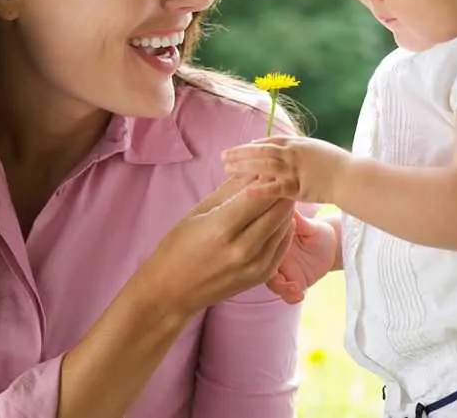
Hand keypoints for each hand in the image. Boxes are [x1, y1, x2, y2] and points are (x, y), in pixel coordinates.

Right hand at [138, 176, 294, 319]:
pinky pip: (283, 245)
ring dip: (285, 206)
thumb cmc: (177, 247)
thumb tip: (254, 167)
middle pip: (277, 209)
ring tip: (279, 192)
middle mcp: (242, 249)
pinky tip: (277, 216)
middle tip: (281, 175)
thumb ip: (230, 189)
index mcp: (221, 228)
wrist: (171, 292)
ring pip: (284, 226)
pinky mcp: (260, 277)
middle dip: (281, 189)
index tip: (271, 164)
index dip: (268, 176)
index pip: (259, 195)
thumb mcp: (199, 212)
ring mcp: (254, 266)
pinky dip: (284, 227)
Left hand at [220, 135, 351, 203]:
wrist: (350, 177)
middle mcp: (292, 153)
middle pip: (260, 151)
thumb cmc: (334, 164)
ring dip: (244, 166)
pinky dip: (260, 188)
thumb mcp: (313, 149)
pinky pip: (275, 188)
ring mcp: (294, 170)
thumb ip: (296, 148)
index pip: (268, 141)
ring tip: (227, 169)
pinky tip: (245, 191)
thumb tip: (280, 149)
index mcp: (295, 143)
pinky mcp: (298, 187)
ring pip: (263, 165)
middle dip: (240, 153)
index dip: (250, 146)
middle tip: (223, 157)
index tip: (236, 149)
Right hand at [266, 210, 337, 303]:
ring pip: (271, 284)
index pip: (258, 246)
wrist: (331, 246)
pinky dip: (291, 297)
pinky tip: (300, 294)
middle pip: (259, 267)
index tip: (268, 249)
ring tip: (293, 287)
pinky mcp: (294, 284)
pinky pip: (287, 296)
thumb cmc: (315, 230)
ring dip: (280, 287)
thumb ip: (295, 217)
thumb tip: (285, 200)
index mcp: (271, 241)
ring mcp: (282, 272)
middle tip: (280, 273)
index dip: (258, 248)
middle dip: (268, 273)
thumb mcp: (306, 223)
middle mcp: (273, 257)